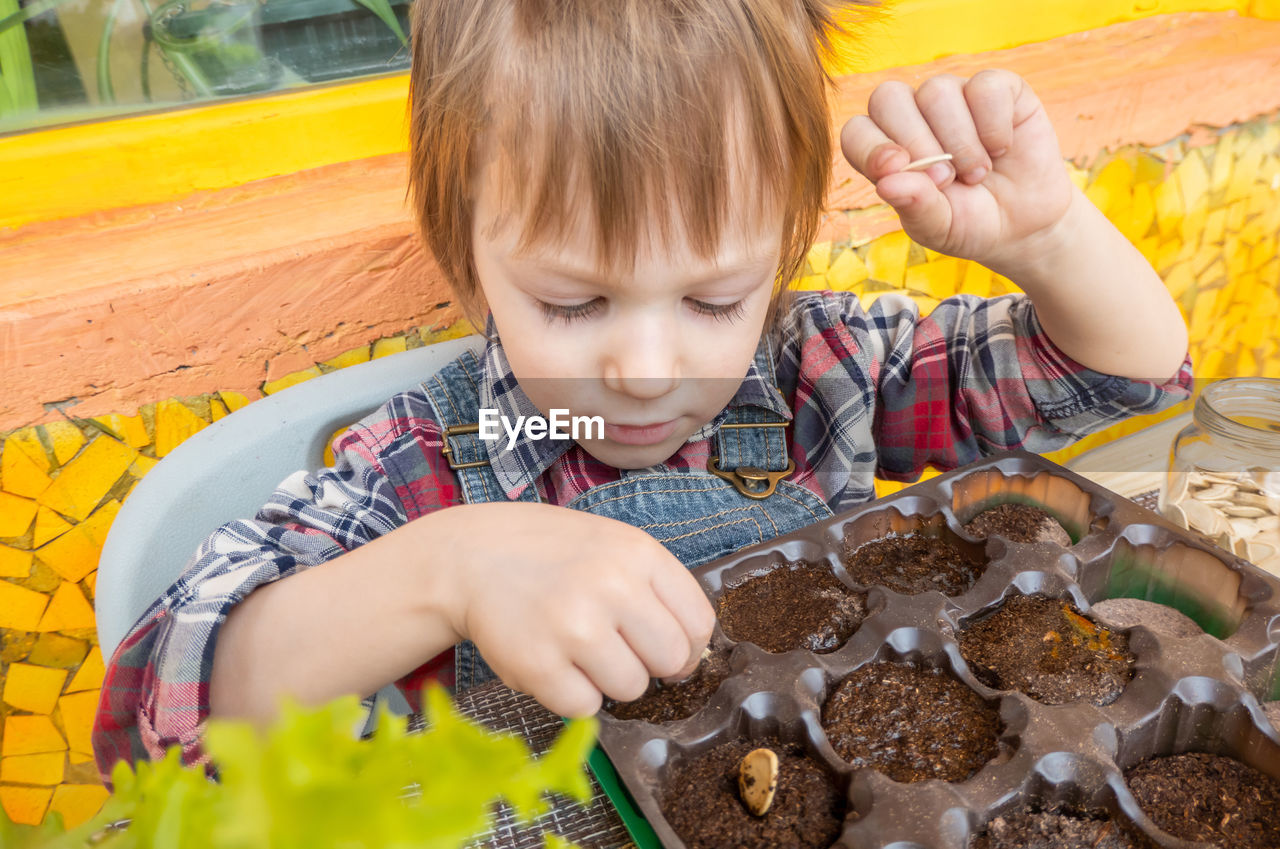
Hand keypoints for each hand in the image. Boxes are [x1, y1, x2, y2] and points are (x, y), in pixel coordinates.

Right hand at [435, 502, 715, 716]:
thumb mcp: (612, 545)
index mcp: (638, 553)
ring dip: (608, 680)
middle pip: (671, 661)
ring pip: (631, 689)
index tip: (662, 647)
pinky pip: (585, 708)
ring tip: (577, 649)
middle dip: (649, 663)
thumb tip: (692, 653)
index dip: (685, 645)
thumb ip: (655, 589)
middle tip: (615, 648)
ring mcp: (574, 627)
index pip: (698, 623)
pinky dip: (571, 694)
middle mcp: (612, 586)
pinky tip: (553, 661)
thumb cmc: (550, 555)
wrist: (470, 558)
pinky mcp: (539, 666)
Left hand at [840, 70, 1073, 273]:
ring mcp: (953, 97)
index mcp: (886, 150)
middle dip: (916, 143)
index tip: (897, 172)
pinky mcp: (996, 88)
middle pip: (888, 98)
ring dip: (959, 141)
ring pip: (937, 91)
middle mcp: (914, 115)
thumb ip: (913, 206)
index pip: (857, 131)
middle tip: (946, 181)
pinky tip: (1001, 149)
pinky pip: (985, 86)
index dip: (871, 148)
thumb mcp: (938, 227)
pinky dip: (994, 124)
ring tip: (977, 173)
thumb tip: (886, 182)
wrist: (1024, 225)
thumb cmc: (970, 223)